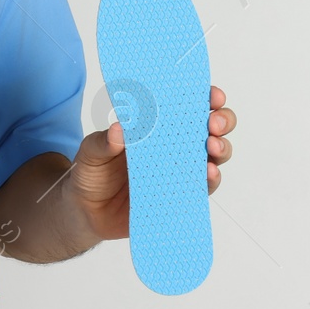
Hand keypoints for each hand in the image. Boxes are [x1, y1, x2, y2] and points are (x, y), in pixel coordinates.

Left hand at [68, 84, 236, 243]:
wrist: (87, 212)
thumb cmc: (92, 173)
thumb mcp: (90, 152)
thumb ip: (102, 143)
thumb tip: (119, 130)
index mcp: (155, 125)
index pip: (186, 105)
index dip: (206, 97)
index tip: (212, 95)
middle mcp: (173, 145)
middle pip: (212, 128)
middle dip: (222, 121)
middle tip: (213, 123)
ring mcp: (179, 170)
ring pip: (214, 156)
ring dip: (221, 149)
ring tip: (212, 148)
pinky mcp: (179, 195)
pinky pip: (202, 187)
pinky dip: (211, 180)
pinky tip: (209, 173)